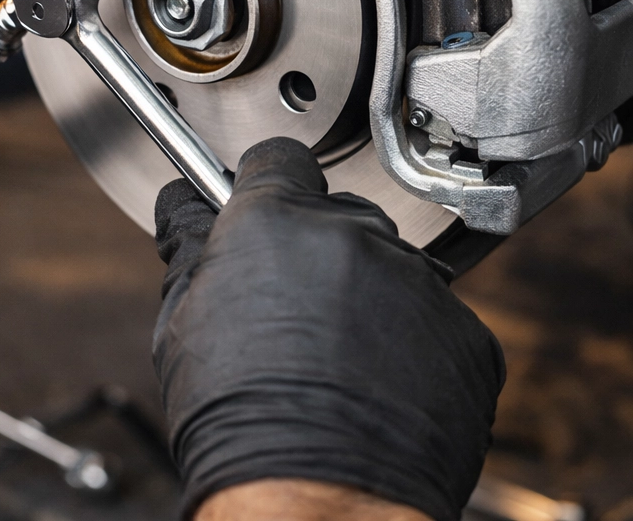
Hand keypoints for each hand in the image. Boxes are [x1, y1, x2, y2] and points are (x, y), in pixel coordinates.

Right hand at [153, 137, 503, 520]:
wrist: (317, 495)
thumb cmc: (239, 416)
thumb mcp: (181, 321)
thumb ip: (190, 249)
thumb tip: (182, 208)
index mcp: (276, 221)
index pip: (278, 160)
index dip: (262, 185)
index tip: (254, 210)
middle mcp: (355, 235)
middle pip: (335, 215)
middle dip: (311, 249)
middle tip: (284, 309)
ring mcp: (419, 284)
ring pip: (388, 268)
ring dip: (363, 296)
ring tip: (332, 360)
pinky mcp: (468, 337)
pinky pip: (434, 322)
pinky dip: (409, 346)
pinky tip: (374, 387)